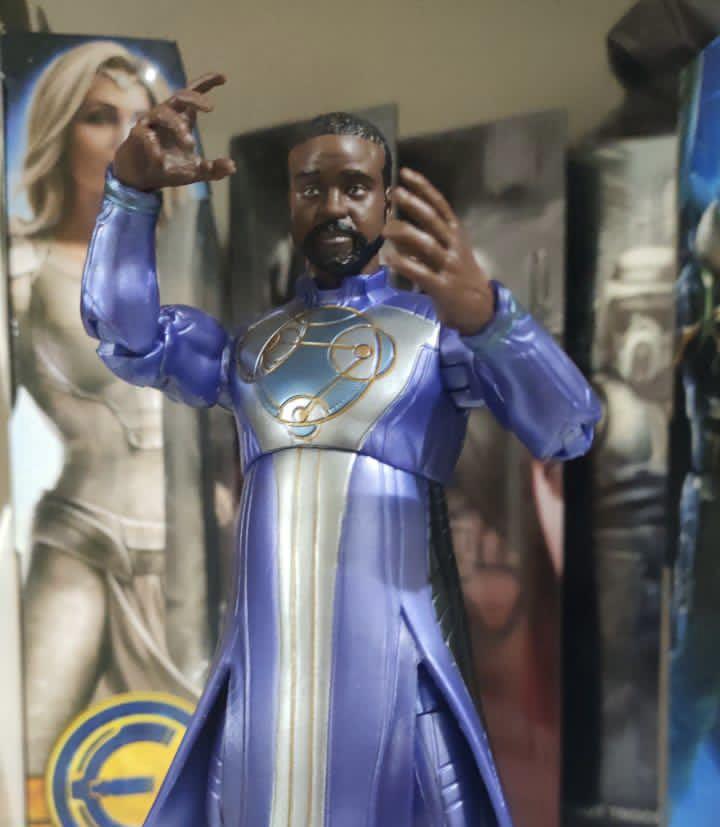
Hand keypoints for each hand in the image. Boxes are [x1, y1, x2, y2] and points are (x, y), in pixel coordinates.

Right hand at [113, 72, 235, 190]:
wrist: (143, 178)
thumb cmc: (170, 168)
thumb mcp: (196, 172)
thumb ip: (214, 169)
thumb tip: (232, 166)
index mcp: (181, 119)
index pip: (193, 94)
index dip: (206, 82)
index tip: (224, 77)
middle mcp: (166, 116)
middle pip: (180, 96)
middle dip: (195, 98)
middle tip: (210, 107)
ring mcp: (149, 123)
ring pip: (163, 112)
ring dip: (177, 126)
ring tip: (190, 145)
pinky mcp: (136, 135)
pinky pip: (145, 134)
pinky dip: (154, 146)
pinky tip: (161, 159)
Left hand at [384, 168, 494, 334]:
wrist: (480, 308)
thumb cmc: (458, 276)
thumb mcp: (447, 252)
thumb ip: (425, 240)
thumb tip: (396, 229)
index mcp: (456, 233)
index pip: (440, 204)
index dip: (423, 188)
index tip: (405, 174)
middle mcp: (453, 246)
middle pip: (433, 220)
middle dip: (413, 204)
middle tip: (394, 193)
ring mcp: (449, 266)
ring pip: (426, 243)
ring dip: (404, 233)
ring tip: (385, 229)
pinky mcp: (442, 286)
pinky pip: (420, 272)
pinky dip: (403, 264)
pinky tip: (388, 258)